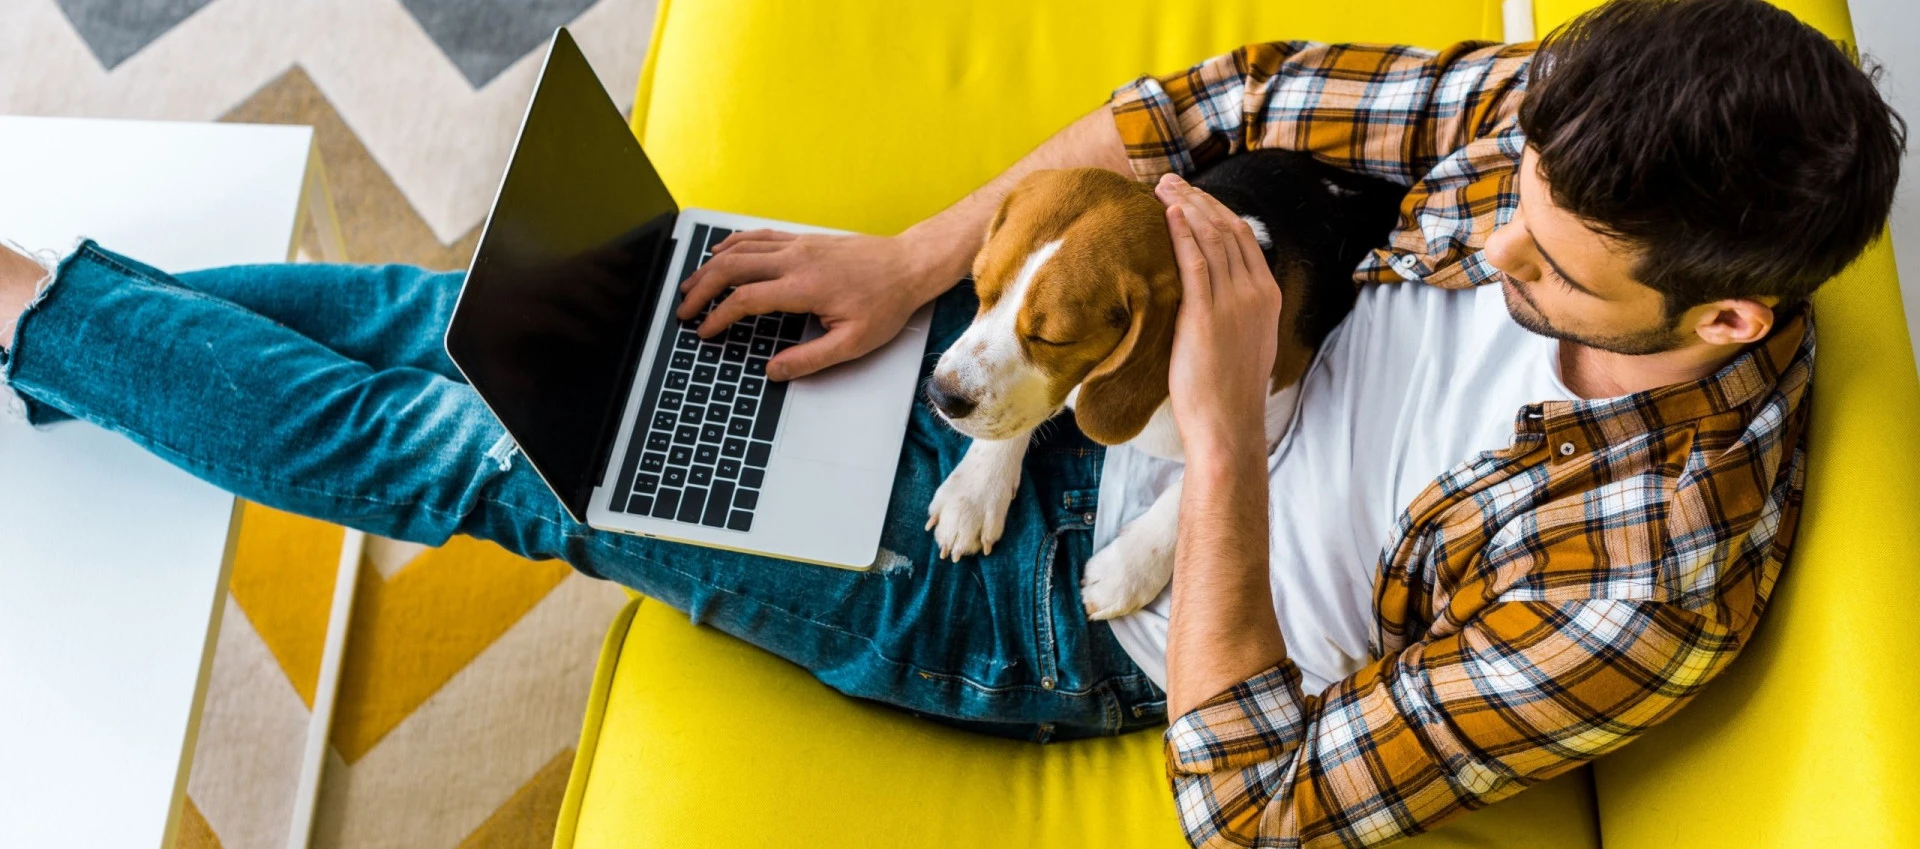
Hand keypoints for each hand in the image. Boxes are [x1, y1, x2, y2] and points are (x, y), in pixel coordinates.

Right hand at [675, 230, 942, 380]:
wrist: (909, 265)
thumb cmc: (886, 303)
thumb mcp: (853, 343)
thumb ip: (810, 359)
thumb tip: (774, 371)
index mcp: (804, 287)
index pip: (745, 300)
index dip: (718, 318)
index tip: (705, 332)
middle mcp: (795, 260)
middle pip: (731, 267)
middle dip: (701, 289)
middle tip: (684, 309)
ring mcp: (798, 245)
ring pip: (740, 248)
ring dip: (710, 266)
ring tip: (691, 285)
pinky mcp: (803, 238)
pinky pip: (758, 236)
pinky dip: (733, 244)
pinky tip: (720, 252)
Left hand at [1154, 172, 1280, 460]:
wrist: (1228, 424)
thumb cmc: (1229, 390)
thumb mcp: (1245, 341)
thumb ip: (1238, 309)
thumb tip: (1215, 292)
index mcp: (1267, 295)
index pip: (1242, 236)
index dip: (1214, 209)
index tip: (1190, 194)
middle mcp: (1254, 293)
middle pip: (1225, 229)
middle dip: (1196, 199)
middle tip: (1168, 182)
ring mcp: (1232, 303)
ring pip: (1210, 240)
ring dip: (1185, 207)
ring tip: (1160, 189)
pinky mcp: (1206, 317)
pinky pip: (1194, 264)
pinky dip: (1182, 234)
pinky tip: (1168, 214)